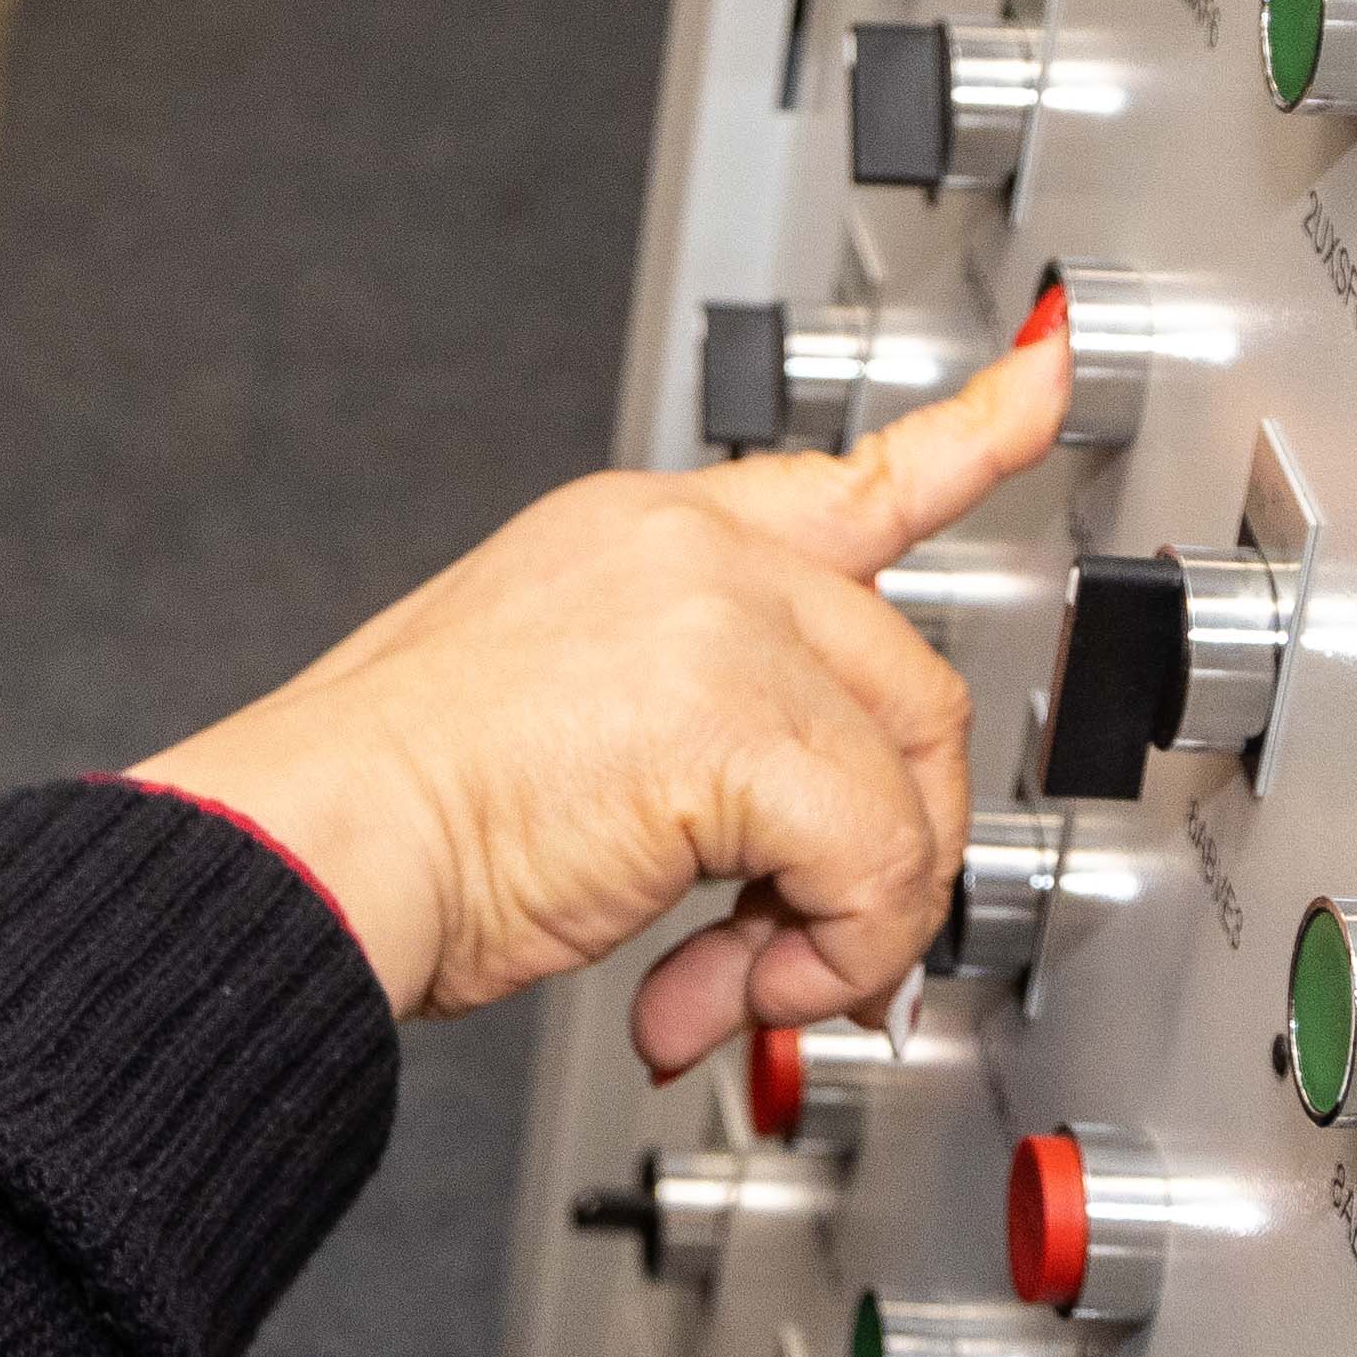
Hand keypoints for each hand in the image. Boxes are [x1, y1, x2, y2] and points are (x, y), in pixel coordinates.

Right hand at [136, 336, 1063, 1067]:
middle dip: (876, 846)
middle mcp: (691, 549)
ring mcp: (724, 618)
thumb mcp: (551, 724)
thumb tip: (796, 883)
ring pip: (906, 788)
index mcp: (639, 536)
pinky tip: (718, 989)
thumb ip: (693, 751)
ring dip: (841, 925)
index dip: (973, 428)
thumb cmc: (386, 812)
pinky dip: (825, 960)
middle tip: (781, 950)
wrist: (309, 842)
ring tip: (731, 984)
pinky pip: (877, 867)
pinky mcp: (745, 717)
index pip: (847, 476)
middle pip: (908, 687)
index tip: (1047, 368)